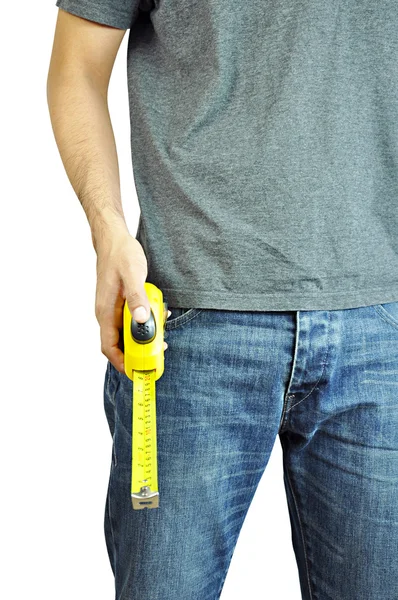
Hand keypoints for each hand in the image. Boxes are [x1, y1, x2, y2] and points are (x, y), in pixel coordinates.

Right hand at [94, 231, 168, 373]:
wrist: (114, 239)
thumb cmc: (120, 255)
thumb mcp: (132, 274)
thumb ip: (136, 296)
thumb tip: (140, 319)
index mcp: (105, 312)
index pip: (108, 347)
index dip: (121, 362)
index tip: (138, 371)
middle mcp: (107, 314)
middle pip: (120, 344)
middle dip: (139, 351)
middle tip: (159, 351)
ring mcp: (114, 310)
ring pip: (128, 333)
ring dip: (145, 335)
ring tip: (162, 331)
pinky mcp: (122, 304)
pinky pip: (132, 320)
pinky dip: (145, 322)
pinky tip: (158, 315)